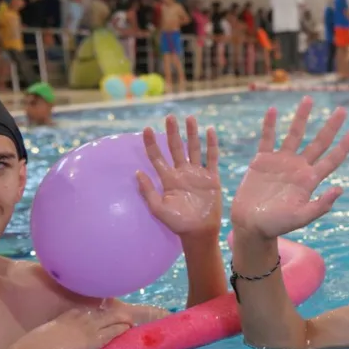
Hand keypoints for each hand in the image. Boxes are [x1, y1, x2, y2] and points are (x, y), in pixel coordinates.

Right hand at [0, 306, 132, 348]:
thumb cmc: (34, 348)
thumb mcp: (48, 334)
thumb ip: (59, 332)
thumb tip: (61, 339)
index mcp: (69, 314)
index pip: (92, 304)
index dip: (104, 305)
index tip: (113, 303)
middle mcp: (81, 316)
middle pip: (105, 309)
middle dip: (118, 311)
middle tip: (130, 313)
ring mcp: (87, 327)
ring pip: (113, 318)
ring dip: (124, 319)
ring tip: (134, 321)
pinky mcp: (92, 340)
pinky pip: (112, 332)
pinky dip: (122, 329)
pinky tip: (129, 328)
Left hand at [137, 115, 221, 240]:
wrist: (199, 232)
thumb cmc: (178, 223)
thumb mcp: (158, 209)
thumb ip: (148, 191)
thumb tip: (137, 172)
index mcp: (168, 179)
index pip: (157, 157)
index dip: (151, 143)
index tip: (146, 128)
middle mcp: (182, 172)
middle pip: (176, 148)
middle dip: (172, 132)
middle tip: (169, 117)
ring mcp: (197, 173)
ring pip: (194, 148)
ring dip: (192, 133)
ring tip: (190, 118)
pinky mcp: (211, 177)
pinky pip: (211, 157)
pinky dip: (211, 144)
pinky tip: (210, 131)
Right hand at [230, 96, 348, 239]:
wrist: (250, 224)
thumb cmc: (276, 224)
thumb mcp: (301, 217)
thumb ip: (320, 205)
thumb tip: (341, 189)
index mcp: (310, 180)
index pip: (332, 159)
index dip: (345, 146)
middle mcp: (299, 167)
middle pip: (319, 142)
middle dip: (331, 126)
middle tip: (343, 110)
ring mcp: (281, 161)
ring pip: (295, 134)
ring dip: (302, 117)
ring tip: (309, 99)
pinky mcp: (262, 160)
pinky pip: (268, 138)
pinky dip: (270, 124)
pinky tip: (274, 110)